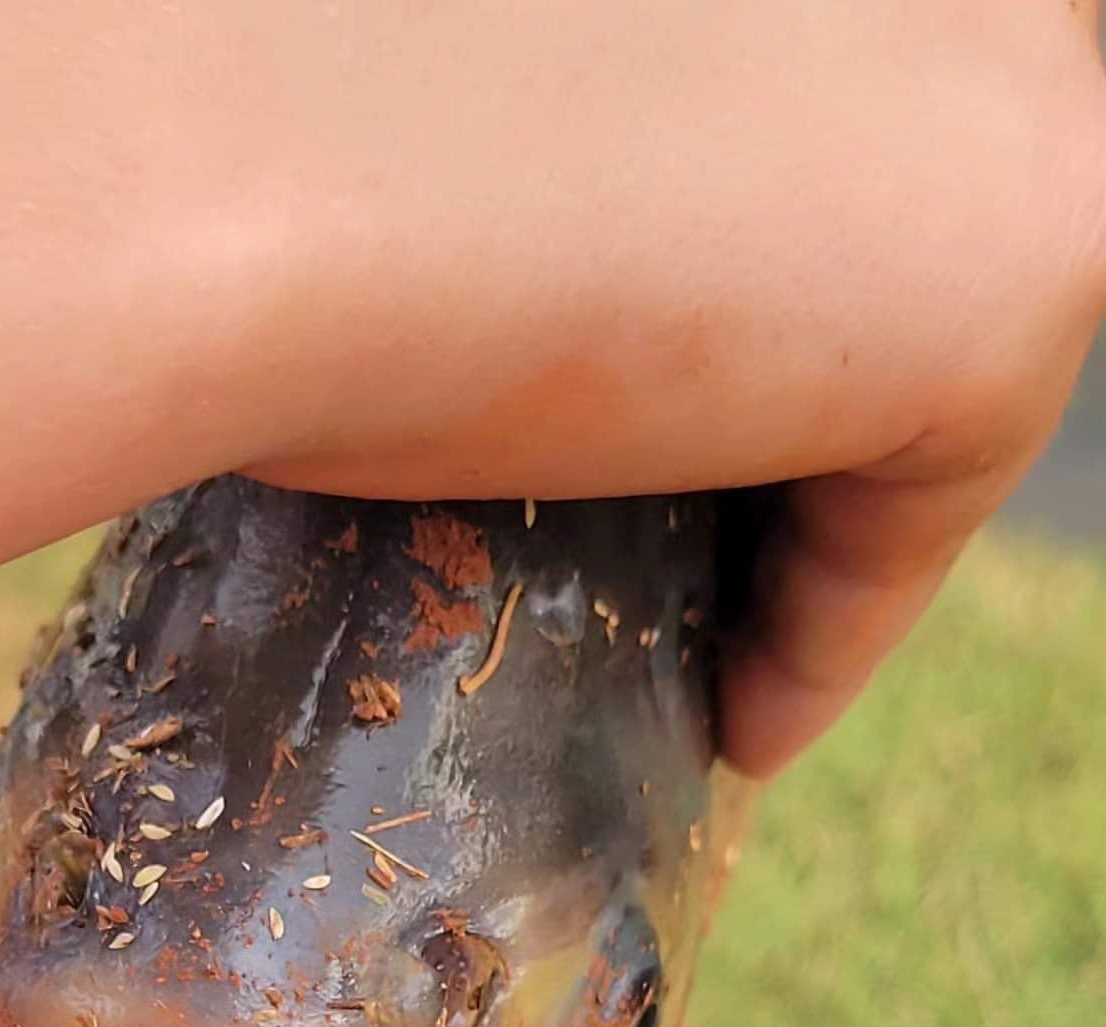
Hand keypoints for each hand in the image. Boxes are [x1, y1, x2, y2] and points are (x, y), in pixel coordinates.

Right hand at [0, 1, 1102, 771]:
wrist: (222, 161)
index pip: (787, 123)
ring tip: (676, 667)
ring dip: (800, 523)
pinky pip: (928, 493)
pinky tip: (728, 730)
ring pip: (915, 357)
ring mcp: (1010, 75)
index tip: (644, 441)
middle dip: (785, 398)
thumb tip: (475, 258)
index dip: (722, 288)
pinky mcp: (1037, 257)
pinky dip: (824, 628)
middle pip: (871, 233)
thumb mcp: (421, 108)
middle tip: (666, 570)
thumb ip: (538, 149)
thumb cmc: (237, 104)